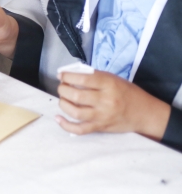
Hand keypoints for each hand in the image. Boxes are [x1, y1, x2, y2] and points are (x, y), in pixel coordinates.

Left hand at [56, 71, 171, 139]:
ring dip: (63, 104)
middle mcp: (105, 100)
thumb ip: (93, 76)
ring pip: (75, 112)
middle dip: (63, 90)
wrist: (145, 113)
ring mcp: (103, 116)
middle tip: (62, 87)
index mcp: (109, 84)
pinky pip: (80, 129)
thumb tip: (70, 74)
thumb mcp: (113, 78)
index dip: (67, 76)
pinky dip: (66, 125)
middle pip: (76, 96)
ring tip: (63, 99)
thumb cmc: (127, 92)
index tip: (61, 75)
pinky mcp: (101, 127)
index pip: (82, 79)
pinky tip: (58, 118)